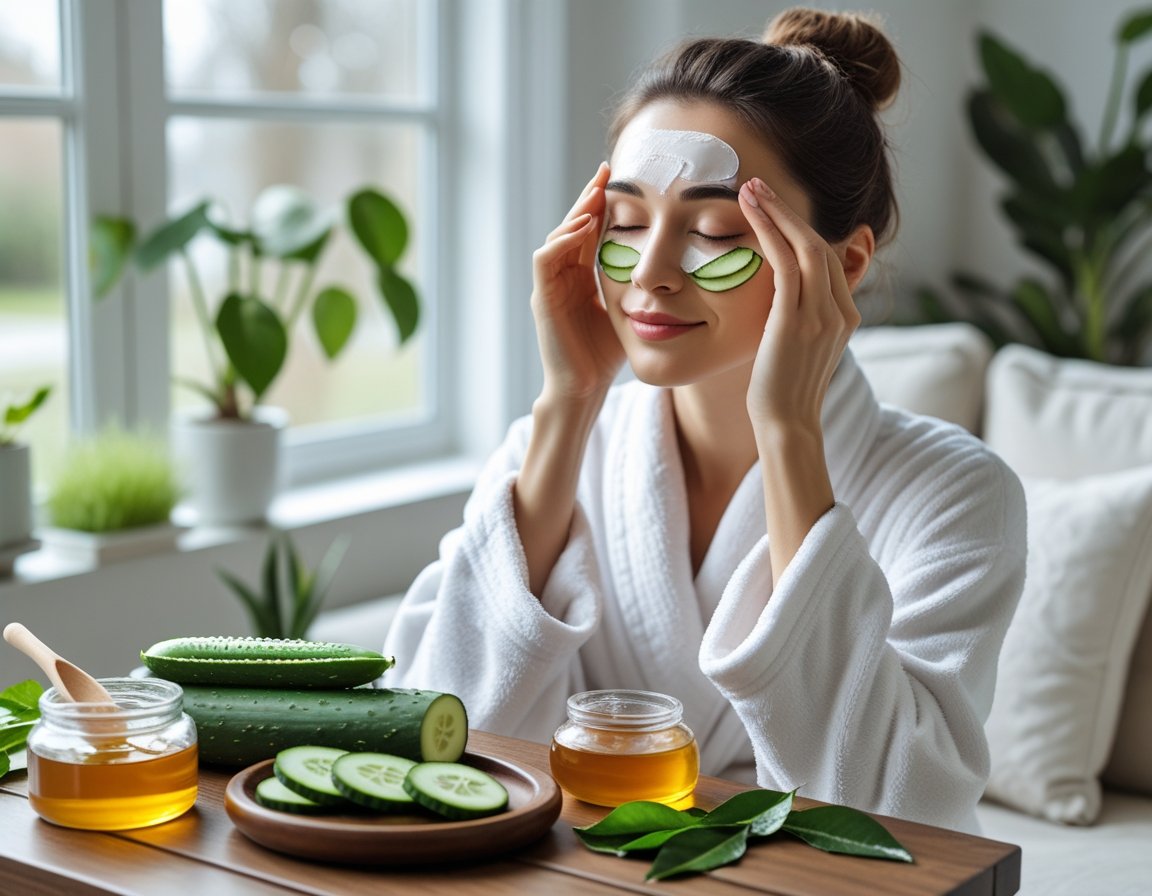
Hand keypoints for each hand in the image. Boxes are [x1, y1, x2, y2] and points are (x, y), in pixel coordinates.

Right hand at [530, 163, 625, 401]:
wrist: (585, 387)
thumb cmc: (607, 355)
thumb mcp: (630, 309)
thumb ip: (640, 285)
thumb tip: (673, 266)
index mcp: (582, 276)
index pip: (591, 230)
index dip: (603, 204)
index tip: (623, 178)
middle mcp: (563, 275)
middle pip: (573, 225)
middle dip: (589, 197)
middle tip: (608, 171)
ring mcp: (550, 285)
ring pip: (558, 235)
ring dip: (576, 213)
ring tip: (597, 194)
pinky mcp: (542, 297)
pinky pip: (545, 258)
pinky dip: (562, 240)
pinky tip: (584, 227)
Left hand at [737, 177, 860, 433]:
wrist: (787, 426)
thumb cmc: (782, 393)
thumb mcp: (796, 349)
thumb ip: (797, 319)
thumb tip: (779, 300)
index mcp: (845, 316)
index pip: (826, 259)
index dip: (799, 229)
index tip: (773, 208)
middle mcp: (840, 311)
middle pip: (820, 245)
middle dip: (788, 212)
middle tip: (758, 185)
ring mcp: (823, 316)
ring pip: (805, 247)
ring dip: (776, 213)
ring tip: (750, 188)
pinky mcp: (798, 322)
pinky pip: (786, 264)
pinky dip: (769, 233)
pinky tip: (750, 214)